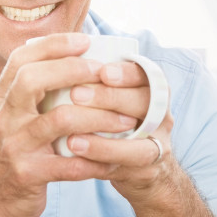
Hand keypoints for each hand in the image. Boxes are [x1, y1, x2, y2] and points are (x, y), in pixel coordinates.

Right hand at [0, 33, 139, 216]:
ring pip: (58, 120)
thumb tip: (74, 56)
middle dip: (72, 70)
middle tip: (104, 73)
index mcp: (2, 98)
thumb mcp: (15, 117)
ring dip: (98, 117)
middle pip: (32, 79)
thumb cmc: (18, 151)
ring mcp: (14, 145)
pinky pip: (69, 165)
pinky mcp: (27, 174)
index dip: (53, 45)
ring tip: (126, 120)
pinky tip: (115, 162)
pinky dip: (96, 162)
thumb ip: (34, 90)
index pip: (21, 58)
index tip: (85, 40)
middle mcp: (4, 117)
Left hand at [65, 60, 174, 202]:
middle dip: (110, 97)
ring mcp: (157, 143)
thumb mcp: (108, 96)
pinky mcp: (147, 169)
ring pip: (140, 139)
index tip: (102, 70)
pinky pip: (128, 165)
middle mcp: (160, 114)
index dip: (126, 72)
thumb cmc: (113, 121)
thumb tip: (56, 46)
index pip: (146, 74)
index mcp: (151, 89)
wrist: (137, 166)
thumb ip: (90, 76)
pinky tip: (76, 153)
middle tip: (76, 94)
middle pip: (145, 101)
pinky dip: (102, 158)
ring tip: (72, 136)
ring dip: (104, 137)